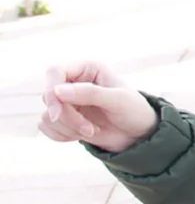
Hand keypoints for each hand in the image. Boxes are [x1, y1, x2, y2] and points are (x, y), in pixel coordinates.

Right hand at [39, 62, 158, 153]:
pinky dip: (62, 135)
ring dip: (67, 128)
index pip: (55, 71)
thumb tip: (57, 90)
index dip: (51, 90)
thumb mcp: (117, 100)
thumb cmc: (133, 110)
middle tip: (88, 129)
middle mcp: (74, 82)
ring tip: (92, 131)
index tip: (57, 113)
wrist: (138, 134)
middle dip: (66, 117)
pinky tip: (82, 135)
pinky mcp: (64, 118)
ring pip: (47, 114)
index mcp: (88, 68)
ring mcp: (67, 101)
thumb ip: (90, 93)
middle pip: (49, 96)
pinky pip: (47, 128)